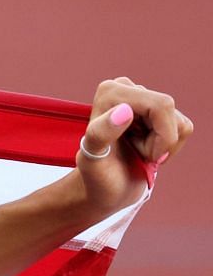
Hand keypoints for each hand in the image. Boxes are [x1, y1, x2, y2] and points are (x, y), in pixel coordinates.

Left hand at [74, 77, 193, 218]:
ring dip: (163, 145)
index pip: (161, 106)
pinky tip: (145, 148)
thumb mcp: (92, 161)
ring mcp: (142, 98)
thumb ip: (101, 135)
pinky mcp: (156, 111)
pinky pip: (183, 127)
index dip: (160, 136)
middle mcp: (124, 88)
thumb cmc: (97, 177)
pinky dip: (169, 145)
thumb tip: (125, 110)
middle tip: (136, 153)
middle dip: (161, 141)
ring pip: (179, 121)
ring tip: (137, 150)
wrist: (105, 187)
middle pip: (170, 111)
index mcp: (109, 92)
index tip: (136, 152)